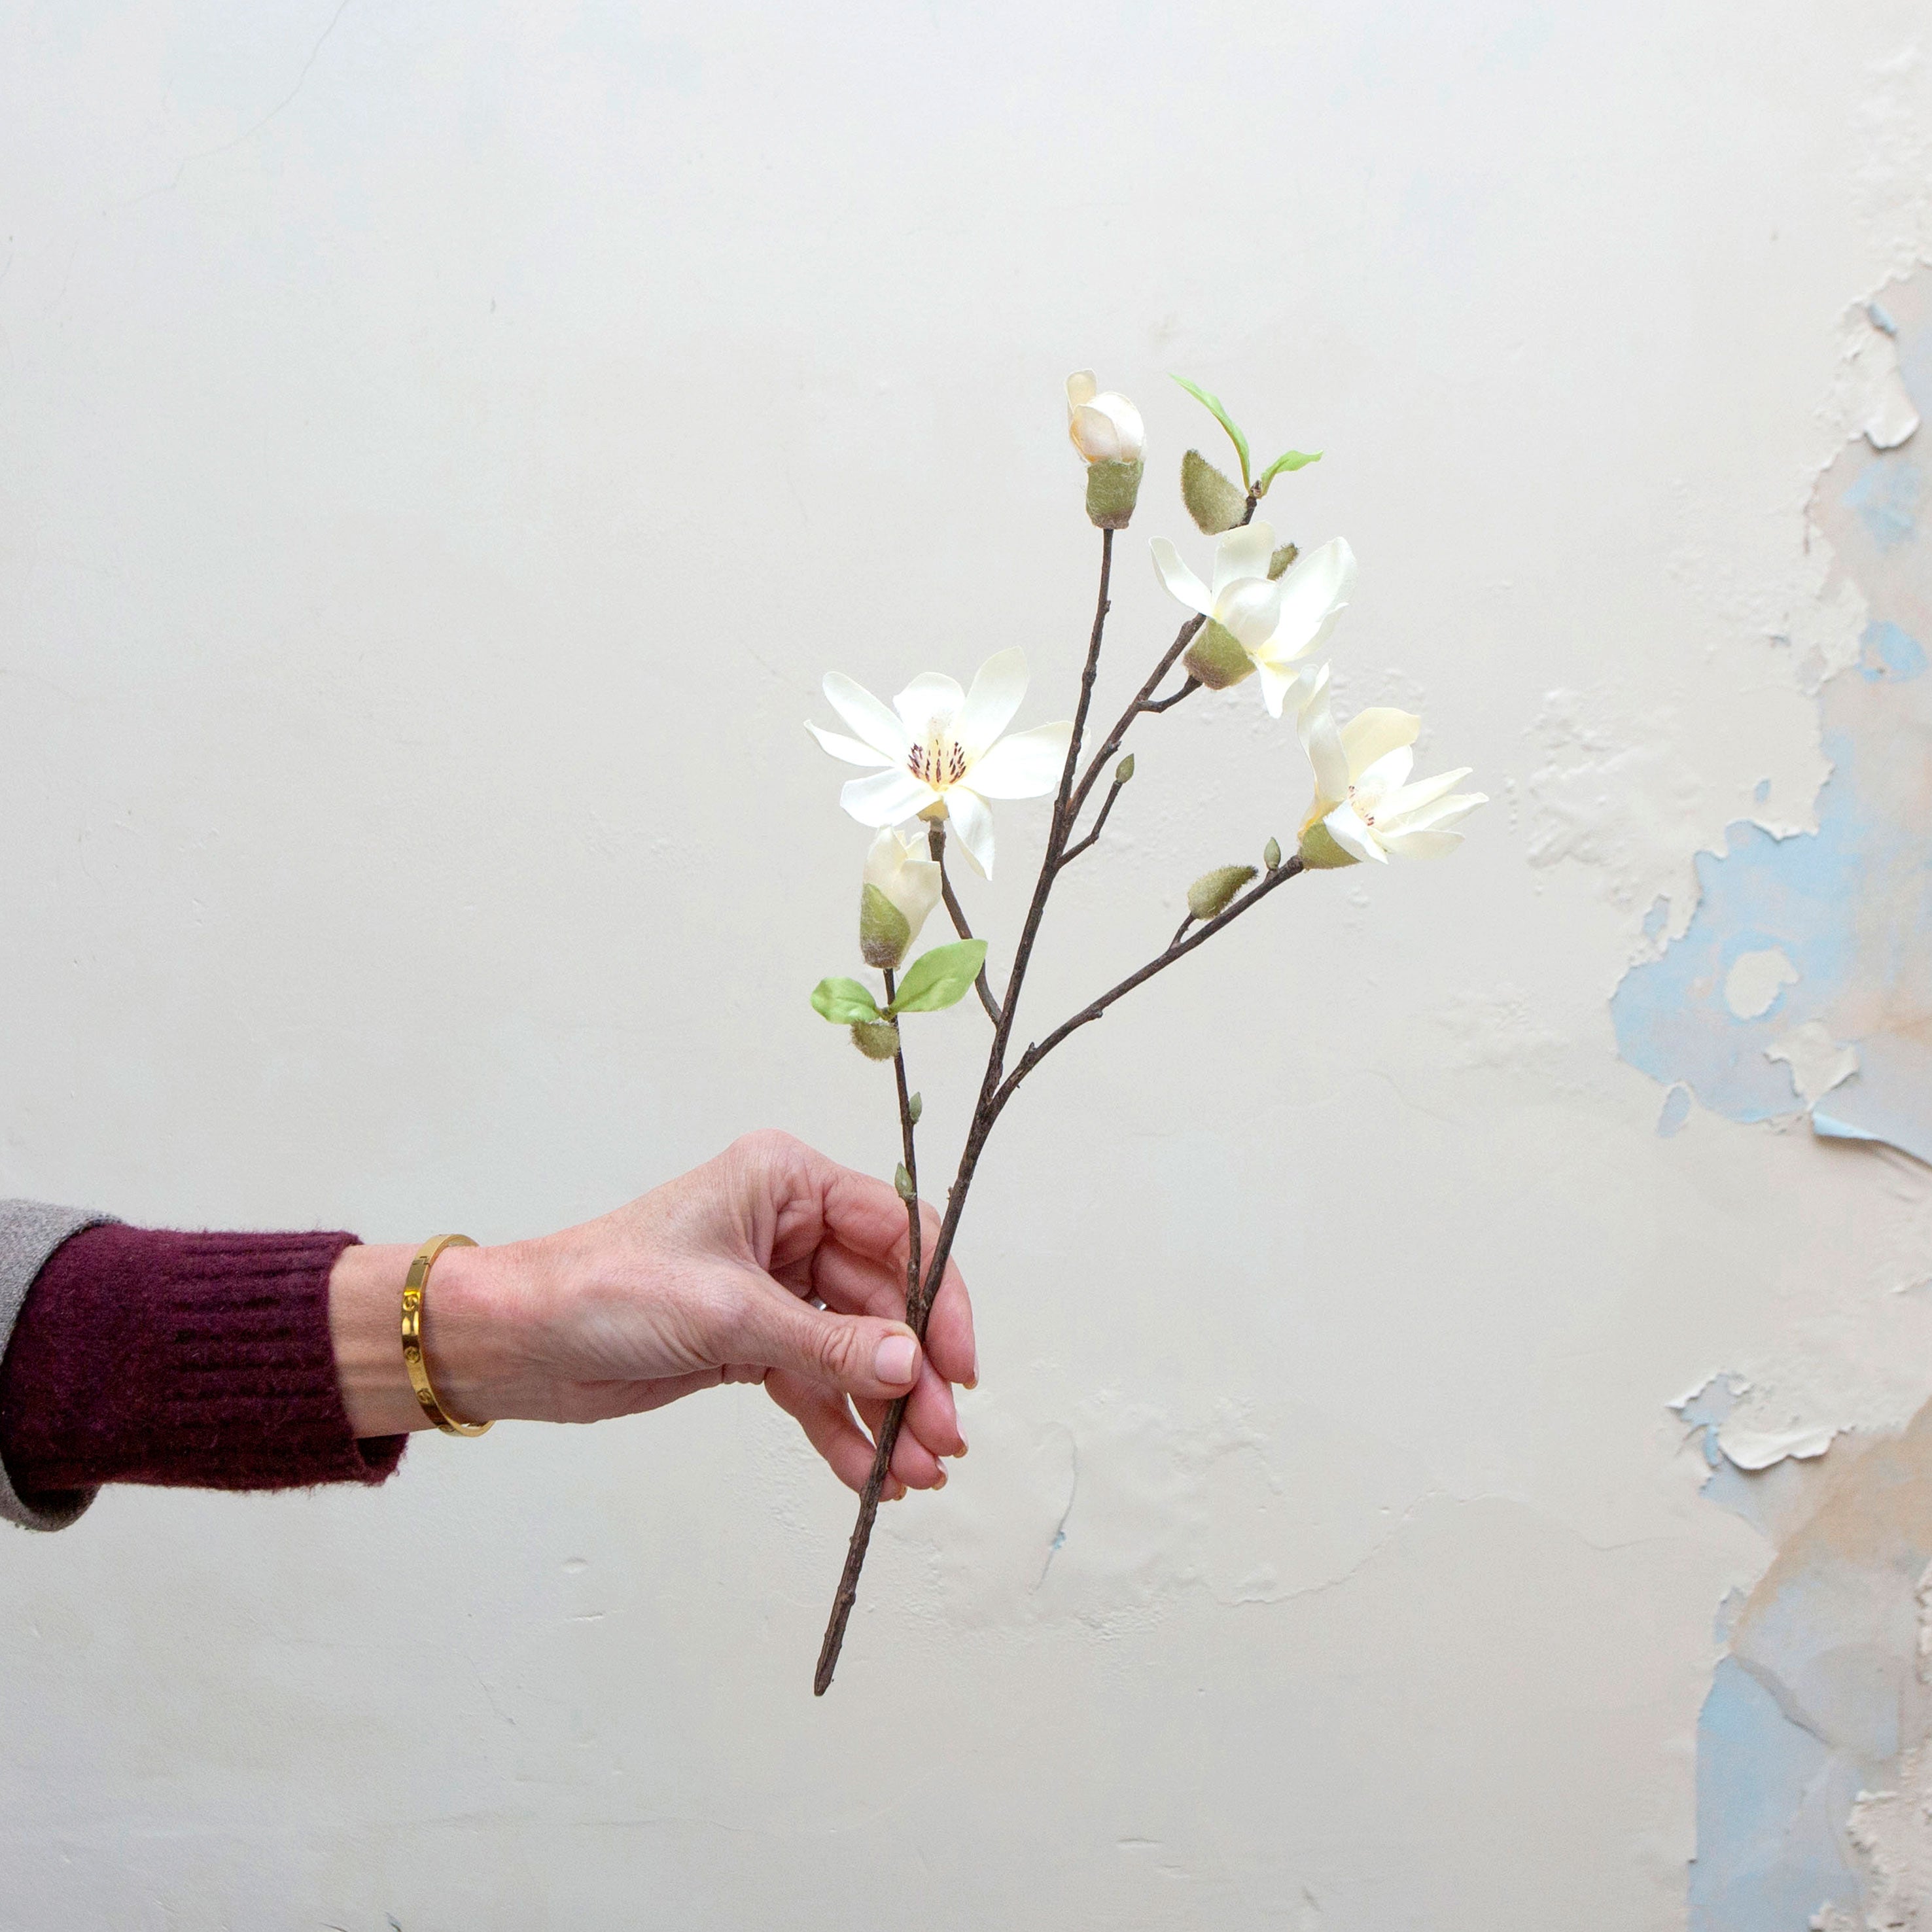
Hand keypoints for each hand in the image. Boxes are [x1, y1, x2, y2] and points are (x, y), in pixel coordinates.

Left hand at [328, 1131, 973, 1495]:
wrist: (516, 1342)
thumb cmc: (601, 1290)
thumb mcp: (725, 1313)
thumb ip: (825, 1343)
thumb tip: (909, 1366)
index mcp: (787, 1182)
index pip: (898, 1229)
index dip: (939, 1297)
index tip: (958, 1365)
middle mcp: (788, 1228)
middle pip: (884, 1300)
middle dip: (914, 1373)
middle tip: (942, 1437)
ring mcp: (772, 1288)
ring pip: (855, 1350)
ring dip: (886, 1411)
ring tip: (917, 1471)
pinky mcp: (749, 1343)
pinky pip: (815, 1384)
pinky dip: (842, 1427)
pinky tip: (870, 1474)